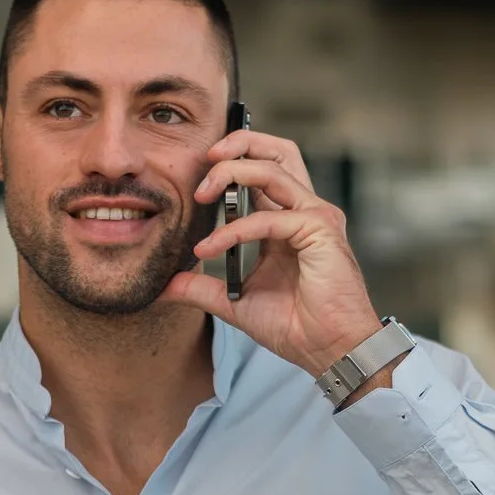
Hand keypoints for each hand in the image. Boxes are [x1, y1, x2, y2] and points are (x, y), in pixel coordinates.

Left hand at [158, 128, 383, 382]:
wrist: (329, 351)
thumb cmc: (295, 326)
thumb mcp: (235, 303)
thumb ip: (203, 289)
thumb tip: (166, 287)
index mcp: (287, 220)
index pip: (265, 168)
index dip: (233, 160)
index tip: (198, 177)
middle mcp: (304, 211)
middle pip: (278, 151)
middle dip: (239, 143)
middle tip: (205, 160)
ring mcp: (315, 217)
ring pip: (273, 170)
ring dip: (232, 174)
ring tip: (202, 193)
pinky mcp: (320, 231)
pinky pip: (269, 219)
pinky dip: (235, 230)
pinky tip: (210, 248)